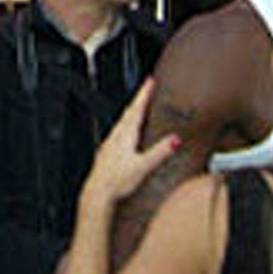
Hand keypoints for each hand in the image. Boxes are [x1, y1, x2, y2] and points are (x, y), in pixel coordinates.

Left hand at [80, 78, 178, 207]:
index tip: (149, 81)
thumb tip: (174, 139)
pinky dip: (125, 124)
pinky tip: (125, 132)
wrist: (98, 192)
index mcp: (125, 135)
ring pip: (122, 121)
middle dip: (138, 98)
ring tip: (137, 105)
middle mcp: (116, 136)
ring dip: (131, 110)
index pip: (137, 109)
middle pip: (129, 111)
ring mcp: (110, 143)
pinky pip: (118, 131)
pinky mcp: (107, 152)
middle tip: (145, 87)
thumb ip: (159, 152)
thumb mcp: (143, 166)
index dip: (144, 94)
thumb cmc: (117, 181)